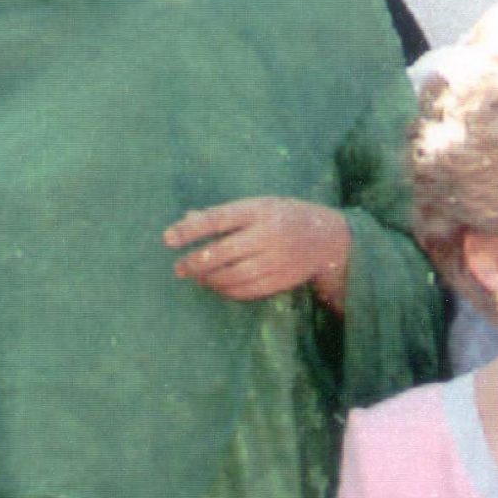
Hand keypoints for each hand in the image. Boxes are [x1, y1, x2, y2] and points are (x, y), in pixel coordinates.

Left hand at [166, 198, 351, 310]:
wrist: (330, 239)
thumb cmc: (284, 218)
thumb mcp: (257, 206)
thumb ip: (224, 214)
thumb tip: (186, 219)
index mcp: (258, 210)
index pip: (216, 219)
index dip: (189, 230)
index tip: (167, 240)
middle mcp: (269, 234)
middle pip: (223, 252)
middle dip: (196, 263)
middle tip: (180, 268)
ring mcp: (278, 259)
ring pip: (235, 276)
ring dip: (211, 280)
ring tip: (199, 279)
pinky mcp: (285, 279)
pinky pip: (250, 290)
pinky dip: (230, 291)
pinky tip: (220, 287)